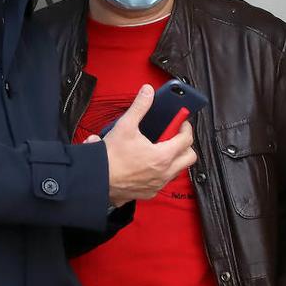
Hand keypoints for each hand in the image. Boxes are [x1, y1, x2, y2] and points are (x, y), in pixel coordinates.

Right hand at [102, 85, 196, 205]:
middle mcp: (164, 173)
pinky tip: (151, 164)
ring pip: (178, 170)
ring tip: (162, 148)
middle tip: (174, 135)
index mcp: (162, 156)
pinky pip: (164, 182)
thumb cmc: (110, 158)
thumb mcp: (126, 125)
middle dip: (185, 145)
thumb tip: (148, 93)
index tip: (181, 122)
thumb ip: (140, 106)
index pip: (187, 139)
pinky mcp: (149, 192)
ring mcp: (157, 184)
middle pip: (189, 158)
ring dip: (175, 159)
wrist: (96, 179)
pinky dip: (162, 172)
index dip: (185, 127)